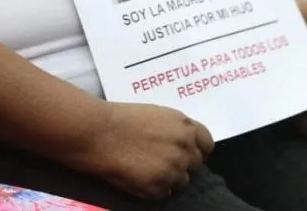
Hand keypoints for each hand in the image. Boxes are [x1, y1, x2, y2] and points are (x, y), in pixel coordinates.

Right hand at [72, 102, 212, 198]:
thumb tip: (187, 142)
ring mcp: (173, 168)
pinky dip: (154, 187)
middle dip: (182, 163)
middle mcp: (184, 147)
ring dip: (169, 177)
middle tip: (160, 159)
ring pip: (181, 181)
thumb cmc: (121, 119)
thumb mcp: (157, 114)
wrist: (98, 133)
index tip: (187, 152)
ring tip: (146, 166)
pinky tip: (138, 174)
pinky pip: (165, 193)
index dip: (197, 148)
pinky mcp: (159, 186)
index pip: (207, 144)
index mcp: (184, 126)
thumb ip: (176, 128)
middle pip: (195, 164)